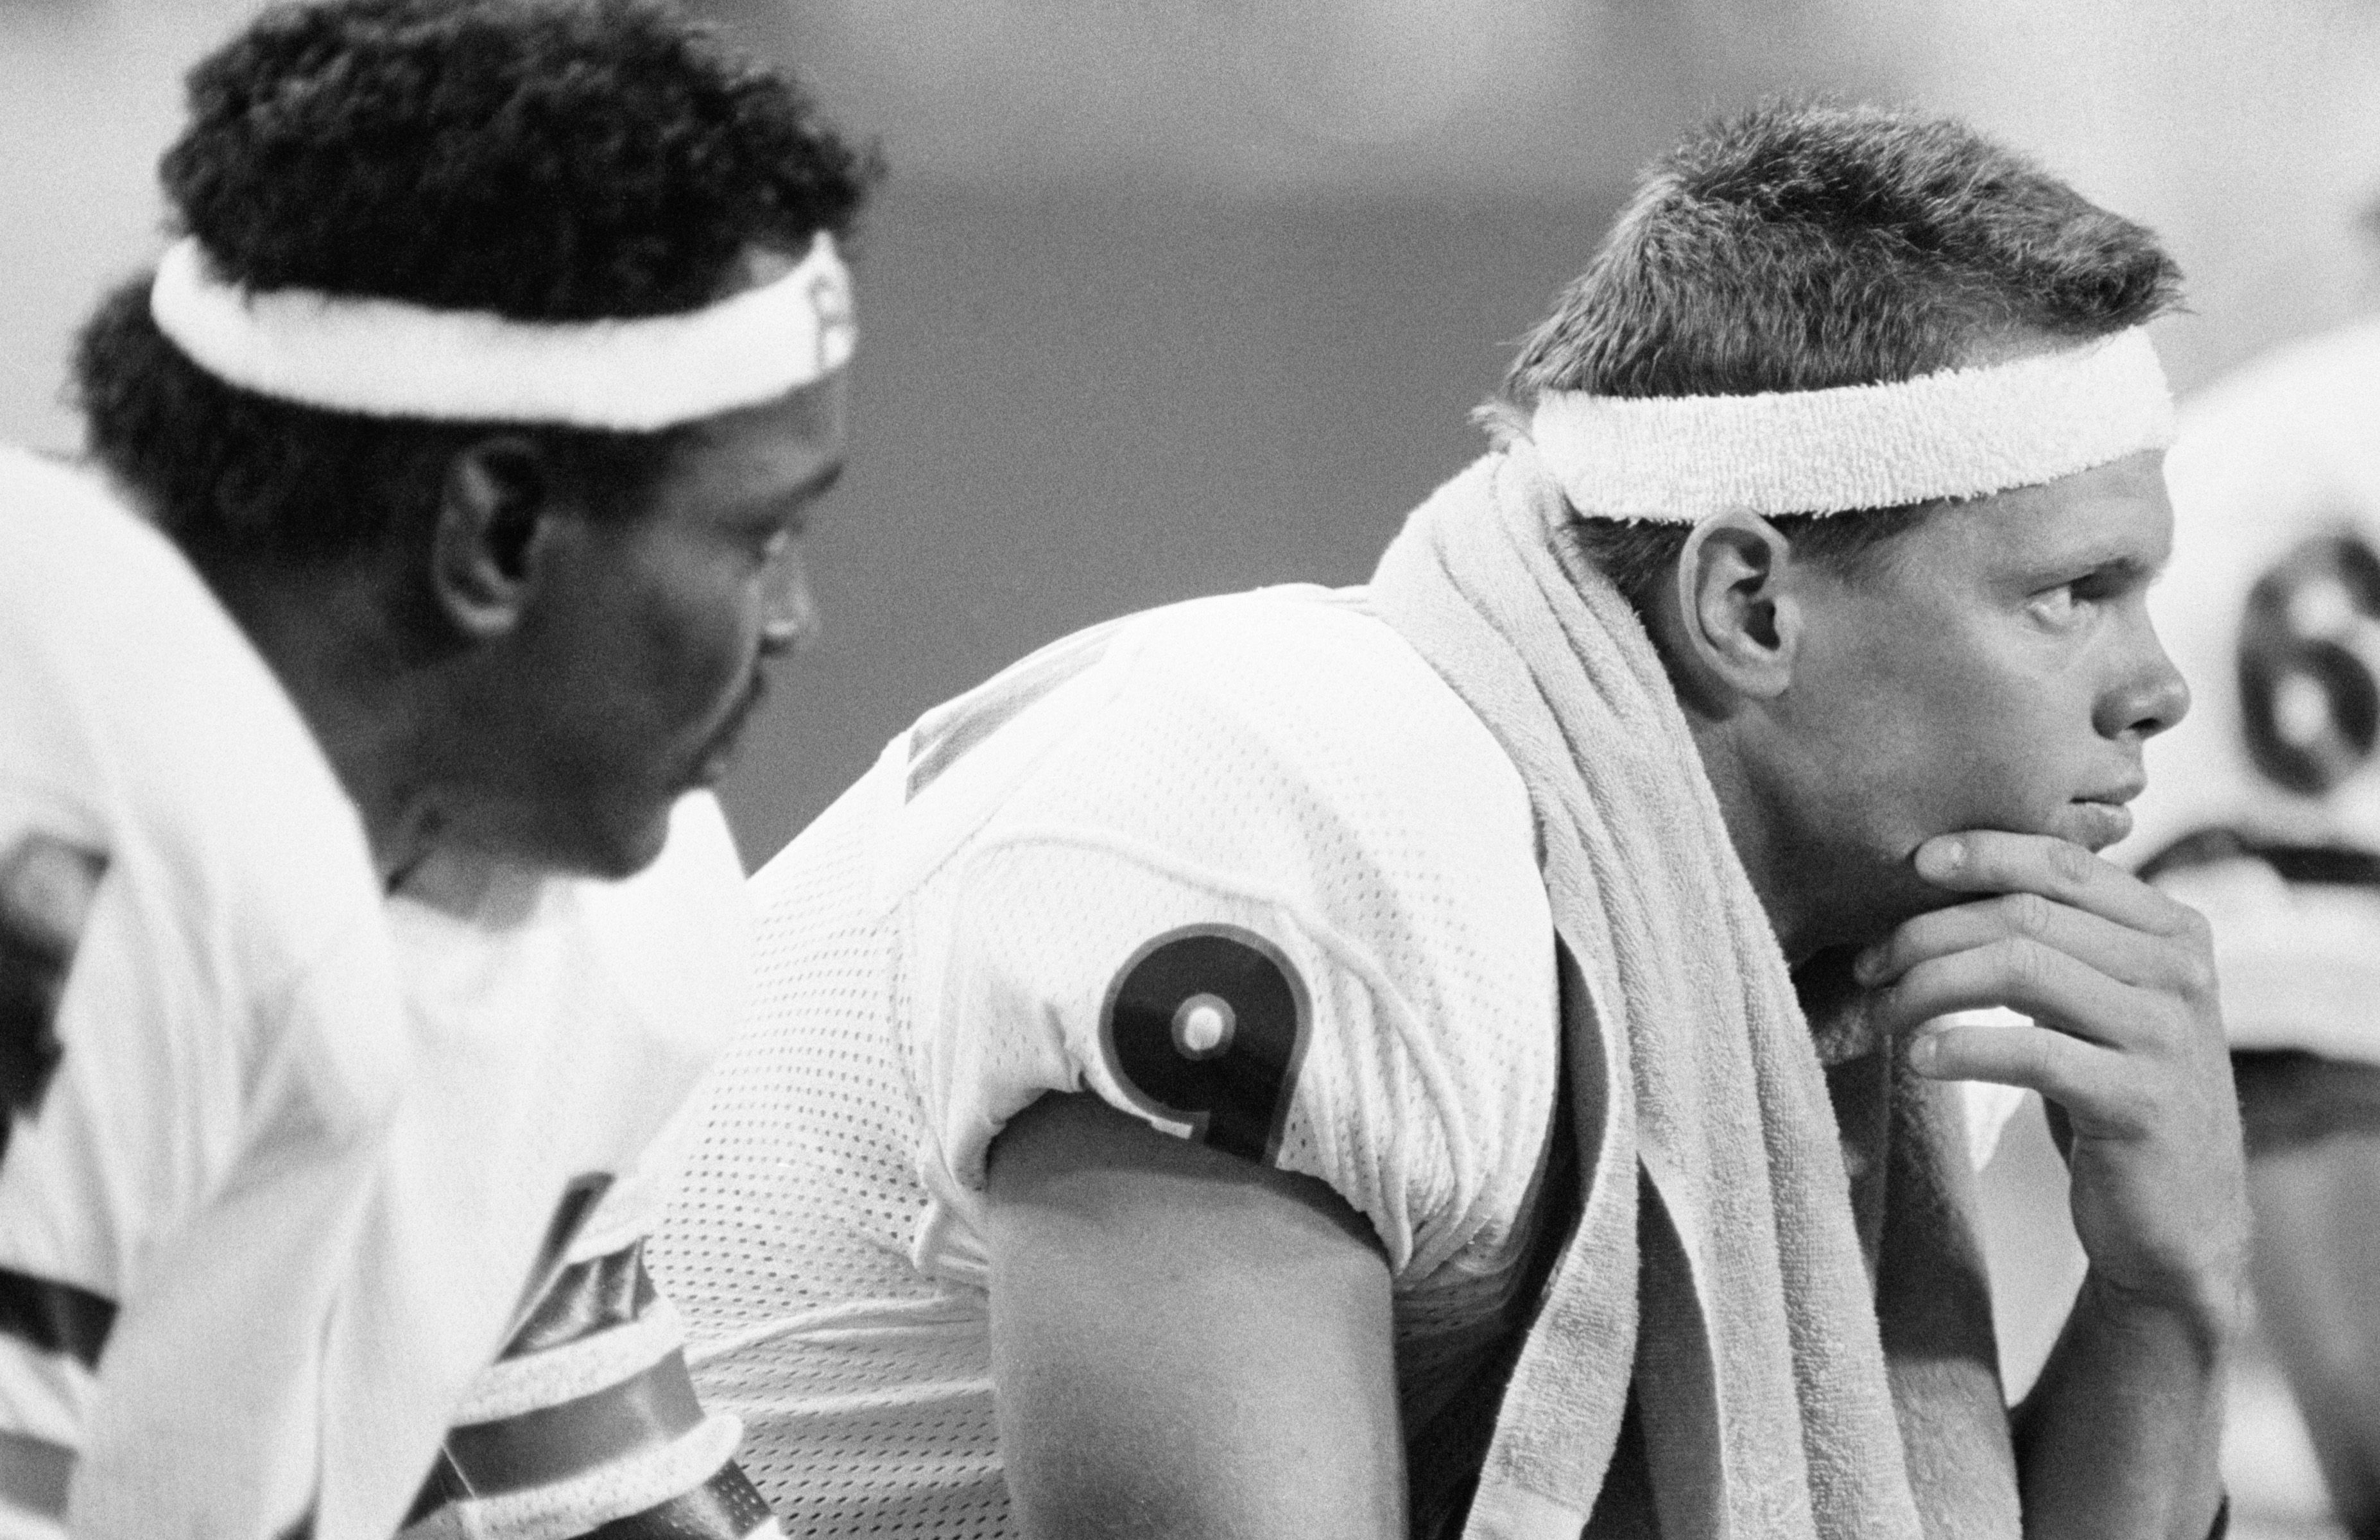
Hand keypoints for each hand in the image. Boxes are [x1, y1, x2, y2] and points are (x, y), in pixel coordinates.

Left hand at [1855, 830, 2248, 1329]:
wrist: (2177, 1220)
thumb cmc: (2111, 1094)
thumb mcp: (2096, 1003)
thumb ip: (2057, 941)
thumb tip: (1939, 878)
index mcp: (2172, 929)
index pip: (2064, 862)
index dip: (1982, 852)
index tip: (1912, 863)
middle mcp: (2181, 971)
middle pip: (2026, 914)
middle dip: (1929, 932)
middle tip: (1869, 964)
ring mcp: (2166, 1036)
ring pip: (2020, 968)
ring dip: (1929, 986)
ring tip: (1884, 1014)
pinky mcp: (2141, 1102)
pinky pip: (2031, 1052)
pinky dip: (1960, 1047)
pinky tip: (1920, 1058)